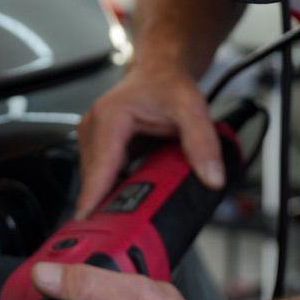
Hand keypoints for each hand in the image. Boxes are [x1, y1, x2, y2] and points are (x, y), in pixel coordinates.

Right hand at [75, 63, 223, 217]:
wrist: (159, 68)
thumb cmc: (167, 82)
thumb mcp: (192, 109)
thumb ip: (203, 143)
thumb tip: (211, 176)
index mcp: (110, 118)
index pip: (99, 168)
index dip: (93, 199)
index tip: (88, 224)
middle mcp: (93, 126)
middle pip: (93, 178)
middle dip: (103, 204)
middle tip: (122, 231)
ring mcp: (92, 136)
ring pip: (94, 178)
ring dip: (107, 197)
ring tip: (125, 216)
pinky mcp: (96, 145)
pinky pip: (98, 174)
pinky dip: (110, 187)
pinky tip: (125, 196)